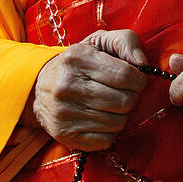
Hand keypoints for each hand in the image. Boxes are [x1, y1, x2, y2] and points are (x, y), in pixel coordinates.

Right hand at [23, 29, 147, 150]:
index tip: (134, 80)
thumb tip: (143, 63)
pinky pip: (107, 140)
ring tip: (110, 105)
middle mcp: (67, 86)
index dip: (138, 80)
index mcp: (77, 59)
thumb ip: (126, 41)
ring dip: (121, 115)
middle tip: (122, 92)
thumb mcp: (99, 42)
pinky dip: (110, 131)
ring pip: (118, 123)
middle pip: (125, 101)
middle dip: (131, 97)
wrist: (39, 88)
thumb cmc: (78, 63)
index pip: (125, 75)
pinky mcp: (66, 135)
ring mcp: (64, 113)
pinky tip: (101, 119)